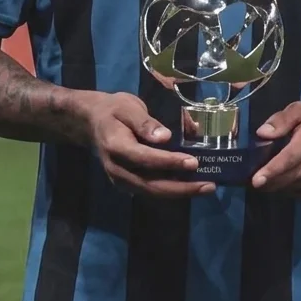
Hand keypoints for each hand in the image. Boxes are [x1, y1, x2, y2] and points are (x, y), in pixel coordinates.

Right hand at [86, 92, 215, 197]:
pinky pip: (150, 190)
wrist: (91, 121)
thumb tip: (165, 137)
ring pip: (152, 192)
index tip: (194, 163)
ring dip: (180, 192)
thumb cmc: (113, 110)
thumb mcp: (128, 107)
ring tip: (205, 188)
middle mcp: (117, 169)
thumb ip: (145, 123)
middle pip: (151, 185)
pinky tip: (190, 186)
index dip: (170, 163)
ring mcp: (120, 179)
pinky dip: (171, 191)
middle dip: (182, 188)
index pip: (145, 159)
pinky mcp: (126, 183)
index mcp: (116, 147)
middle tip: (209, 186)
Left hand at [251, 102, 300, 194]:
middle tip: (242, 179)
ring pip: (287, 188)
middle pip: (287, 177)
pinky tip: (266, 180)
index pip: (290, 158)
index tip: (255, 179)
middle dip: (264, 181)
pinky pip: (291, 192)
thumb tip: (262, 133)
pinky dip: (277, 188)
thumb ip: (282, 119)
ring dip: (268, 186)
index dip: (272, 170)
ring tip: (249, 179)